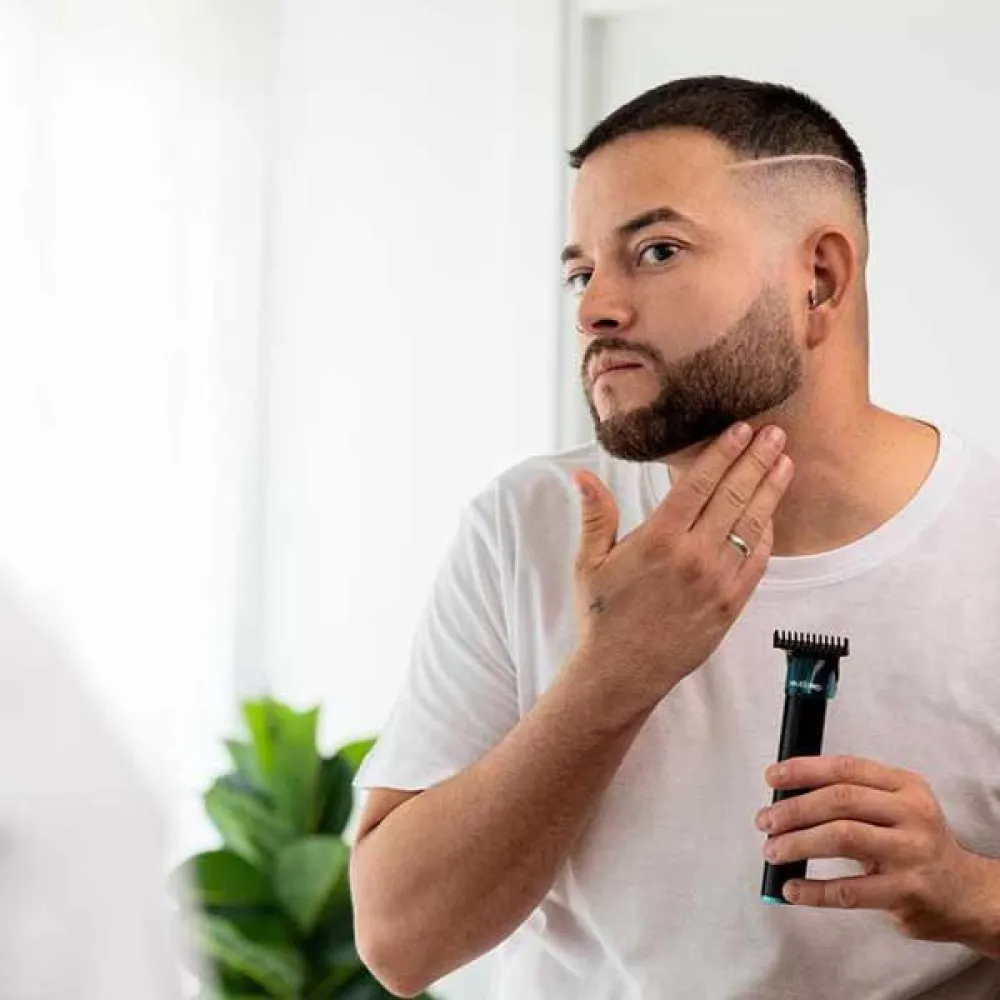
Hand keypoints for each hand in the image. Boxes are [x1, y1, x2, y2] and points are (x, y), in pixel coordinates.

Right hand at [571, 422, 792, 707]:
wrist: (622, 671)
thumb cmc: (602, 615)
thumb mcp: (590, 562)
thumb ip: (595, 514)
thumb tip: (581, 474)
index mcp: (659, 539)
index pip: (699, 483)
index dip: (723, 452)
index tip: (741, 429)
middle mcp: (694, 556)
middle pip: (733, 496)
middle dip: (757, 460)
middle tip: (775, 434)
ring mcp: (718, 581)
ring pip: (752, 525)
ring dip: (770, 490)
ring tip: (784, 463)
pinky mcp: (731, 604)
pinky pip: (757, 561)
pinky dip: (766, 533)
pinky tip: (770, 513)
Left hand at [757, 754, 999, 951]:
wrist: (966, 894)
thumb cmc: (915, 843)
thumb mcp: (896, 807)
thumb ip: (853, 795)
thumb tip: (787, 796)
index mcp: (905, 785)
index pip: (847, 768)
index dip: (804, 770)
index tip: (772, 777)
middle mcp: (911, 814)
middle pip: (841, 800)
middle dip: (794, 809)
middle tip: (765, 821)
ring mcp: (911, 854)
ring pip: (843, 838)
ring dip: (798, 843)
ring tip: (772, 851)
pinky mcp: (906, 893)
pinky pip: (850, 890)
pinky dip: (814, 890)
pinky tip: (792, 888)